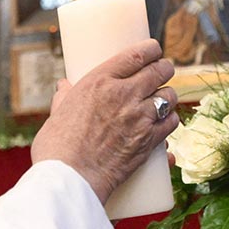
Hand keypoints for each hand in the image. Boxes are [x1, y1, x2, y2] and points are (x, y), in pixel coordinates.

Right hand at [32, 39, 178, 203]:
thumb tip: (63, 86)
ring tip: (163, 98)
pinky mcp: (149, 141)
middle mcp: (124, 94)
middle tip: (161, 71)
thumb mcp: (57, 112)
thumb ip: (64, 97)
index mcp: (100, 81)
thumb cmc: (56, 147)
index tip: (154, 49)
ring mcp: (139, 117)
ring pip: (169, 96)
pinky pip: (172, 122)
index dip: (151, 48)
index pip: (136, 54)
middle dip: (163, 68)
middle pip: (159, 70)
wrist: (70, 180)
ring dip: (168, 95)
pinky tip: (166, 120)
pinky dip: (171, 120)